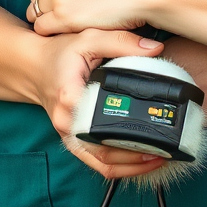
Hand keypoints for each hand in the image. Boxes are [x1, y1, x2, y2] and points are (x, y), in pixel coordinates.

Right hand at [33, 26, 167, 178]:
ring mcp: (69, 137)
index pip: (104, 120)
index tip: (159, 127)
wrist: (36, 67)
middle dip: (139, 154)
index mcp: (71, 97)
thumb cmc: (61, 52)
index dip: (132, 129)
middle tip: (170, 146)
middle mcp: (68, 123)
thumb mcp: (90, 38)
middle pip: (108, 150)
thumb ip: (122, 41)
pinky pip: (97, 163)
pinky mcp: (73, 143)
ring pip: (104, 163)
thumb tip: (156, 49)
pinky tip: (141, 161)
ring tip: (162, 156)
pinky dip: (120, 167)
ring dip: (133, 166)